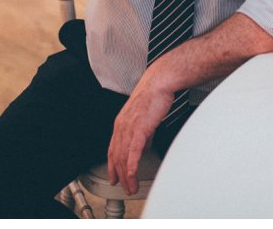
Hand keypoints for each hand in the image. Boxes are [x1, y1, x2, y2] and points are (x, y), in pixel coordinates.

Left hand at [106, 79, 172, 194]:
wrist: (159, 83)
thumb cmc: (153, 97)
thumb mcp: (144, 118)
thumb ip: (142, 133)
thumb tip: (144, 146)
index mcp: (121, 124)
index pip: (113, 150)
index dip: (113, 166)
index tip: (115, 178)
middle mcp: (121, 126)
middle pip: (117, 157)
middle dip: (120, 176)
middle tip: (126, 188)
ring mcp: (129, 127)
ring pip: (124, 156)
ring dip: (127, 175)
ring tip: (131, 186)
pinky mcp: (139, 127)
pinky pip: (133, 150)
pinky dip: (131, 163)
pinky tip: (131, 173)